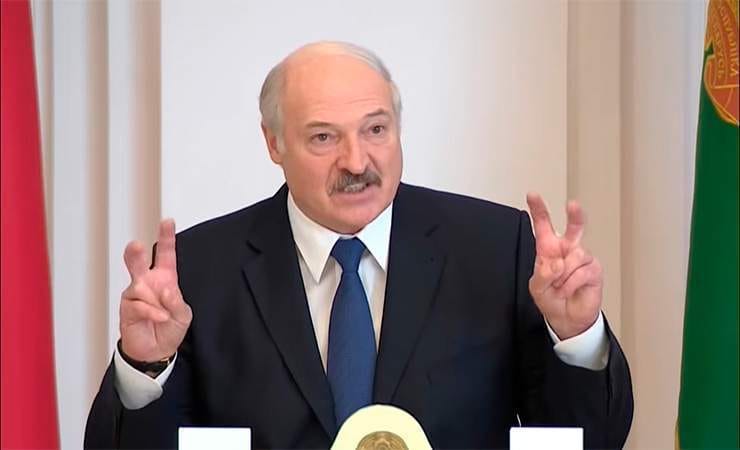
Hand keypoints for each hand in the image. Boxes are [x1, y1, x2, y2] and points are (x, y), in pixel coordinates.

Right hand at [119, 219, 191, 361]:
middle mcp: (147, 283)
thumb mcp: (183, 315)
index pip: (165, 255)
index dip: (166, 238)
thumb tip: (166, 290)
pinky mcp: (127, 308)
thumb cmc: (169, 328)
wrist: (155, 351)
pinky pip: (139, 305)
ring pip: (140, 287)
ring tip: (163, 313)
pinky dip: (152, 312)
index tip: (167, 222)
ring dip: (156, 301)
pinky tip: (159, 318)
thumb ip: (177, 301)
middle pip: (138, 262)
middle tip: (135, 245)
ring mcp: (135, 294)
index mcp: (165, 279)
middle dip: (135, 253)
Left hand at [526, 193, 601, 339]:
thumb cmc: (551, 298)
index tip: (533, 195)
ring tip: (559, 286)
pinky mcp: (594, 270)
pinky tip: (568, 290)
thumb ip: (543, 274)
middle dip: (574, 215)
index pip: (544, 226)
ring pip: (574, 257)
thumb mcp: (537, 288)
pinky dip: (570, 284)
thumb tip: (557, 264)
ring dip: (563, 275)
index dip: (539, 210)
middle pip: (574, 227)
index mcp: (549, 249)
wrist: (566, 318)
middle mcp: (567, 250)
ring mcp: (582, 259)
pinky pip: (581, 272)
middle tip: (572, 205)